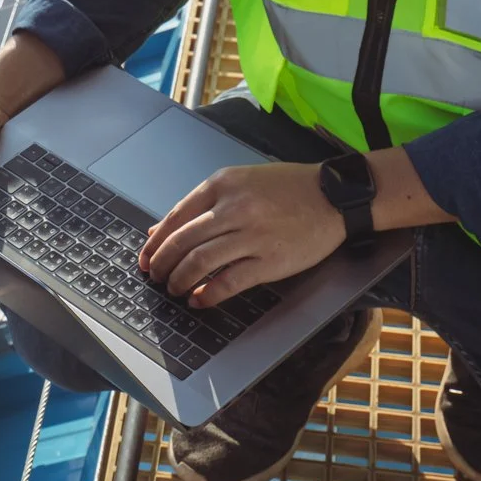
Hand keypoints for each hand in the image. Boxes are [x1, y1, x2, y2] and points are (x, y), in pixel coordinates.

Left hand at [139, 161, 343, 307]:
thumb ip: (201, 204)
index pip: (175, 217)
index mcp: (222, 185)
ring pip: (200, 262)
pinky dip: (207, 294)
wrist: (334, 196)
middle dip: (162, 264)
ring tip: (174, 289)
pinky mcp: (270, 260)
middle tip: (155, 277)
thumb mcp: (240, 181)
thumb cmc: (287, 188)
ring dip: (179, 280)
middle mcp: (234, 208)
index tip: (145, 258)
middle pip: (182, 242)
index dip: (155, 243)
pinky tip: (199, 299)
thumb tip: (159, 229)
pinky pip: (229, 281)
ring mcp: (252, 235)